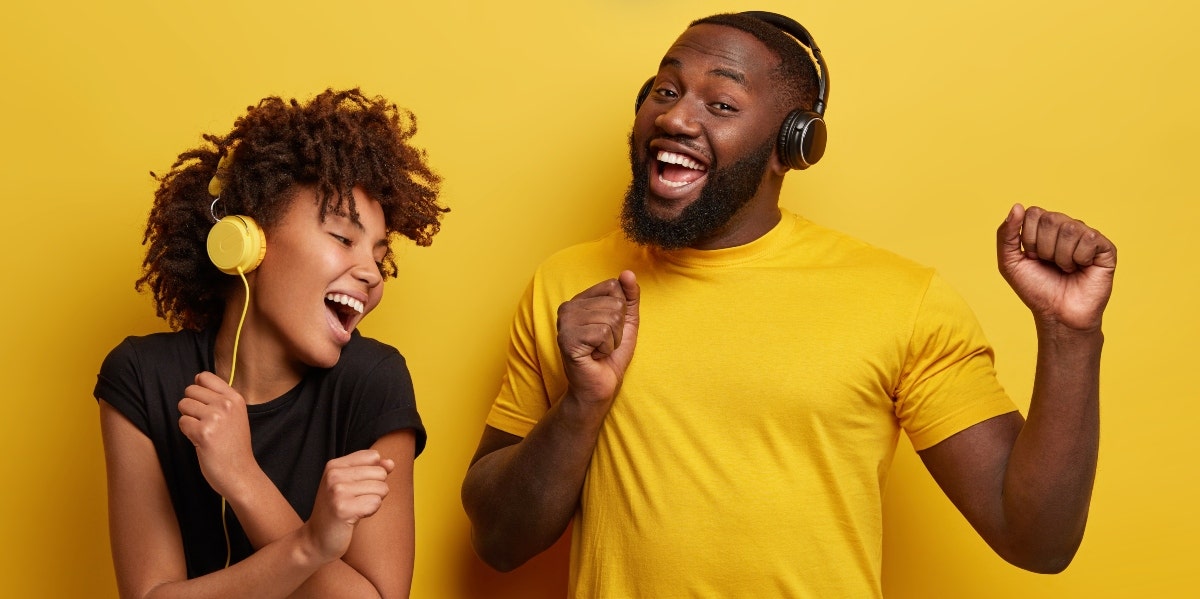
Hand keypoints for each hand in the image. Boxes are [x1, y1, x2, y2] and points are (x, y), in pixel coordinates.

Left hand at [177, 371, 257, 498]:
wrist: (240, 472)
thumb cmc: (234, 446)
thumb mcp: (236, 415)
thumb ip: (220, 398)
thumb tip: (196, 380)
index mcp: (235, 398)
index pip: (205, 377)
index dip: (198, 389)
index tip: (204, 403)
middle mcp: (226, 404)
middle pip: (190, 390)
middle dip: (191, 406)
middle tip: (204, 422)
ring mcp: (215, 418)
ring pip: (183, 405)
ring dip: (188, 419)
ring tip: (203, 431)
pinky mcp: (203, 432)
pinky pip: (182, 422)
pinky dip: (188, 433)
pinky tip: (201, 441)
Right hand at [302, 450, 394, 563]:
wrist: (316, 539)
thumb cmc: (339, 510)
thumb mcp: (352, 484)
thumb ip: (372, 470)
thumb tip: (391, 463)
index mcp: (334, 465)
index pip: (373, 456)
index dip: (374, 474)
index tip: (356, 488)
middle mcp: (334, 475)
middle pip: (380, 472)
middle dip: (375, 490)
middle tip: (355, 501)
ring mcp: (337, 491)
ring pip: (381, 488)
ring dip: (373, 502)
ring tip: (355, 509)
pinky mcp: (343, 509)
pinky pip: (376, 503)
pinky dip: (371, 512)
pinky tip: (355, 517)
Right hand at [556, 270, 640, 405]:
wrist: (599, 387)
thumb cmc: (611, 356)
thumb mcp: (626, 321)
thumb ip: (629, 296)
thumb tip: (628, 273)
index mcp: (579, 300)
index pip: (613, 286)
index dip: (621, 310)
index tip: (608, 329)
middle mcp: (568, 308)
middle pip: (614, 303)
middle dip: (618, 328)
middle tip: (603, 344)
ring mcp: (565, 323)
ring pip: (610, 318)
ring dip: (613, 340)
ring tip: (599, 350)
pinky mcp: (567, 339)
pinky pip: (603, 334)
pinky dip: (606, 349)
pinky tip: (594, 356)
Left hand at [997, 204, 1116, 331]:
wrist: (1057, 314)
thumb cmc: (1036, 288)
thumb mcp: (1010, 262)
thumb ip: (1006, 234)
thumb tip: (1017, 206)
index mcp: (1045, 227)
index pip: (1033, 213)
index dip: (1029, 239)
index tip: (1033, 258)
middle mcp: (1067, 227)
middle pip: (1050, 219)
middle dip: (1043, 248)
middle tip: (1049, 264)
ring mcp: (1086, 236)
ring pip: (1069, 228)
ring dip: (1061, 256)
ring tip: (1065, 268)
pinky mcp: (1105, 247)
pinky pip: (1089, 238)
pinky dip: (1079, 258)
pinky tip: (1081, 268)